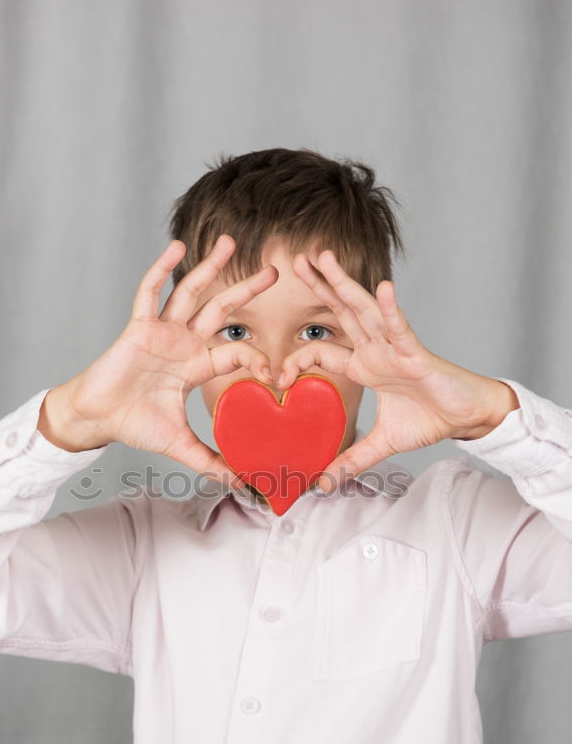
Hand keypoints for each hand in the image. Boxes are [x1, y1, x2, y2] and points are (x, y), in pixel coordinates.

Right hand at [60, 235, 277, 481]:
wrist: (97, 420)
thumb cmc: (134, 425)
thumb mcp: (180, 446)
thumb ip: (212, 462)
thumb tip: (245, 486)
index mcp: (196, 365)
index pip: (236, 349)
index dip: (258, 357)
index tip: (276, 372)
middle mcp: (183, 342)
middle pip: (221, 309)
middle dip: (246, 289)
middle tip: (274, 271)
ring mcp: (160, 331)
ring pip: (190, 293)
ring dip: (209, 267)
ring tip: (229, 243)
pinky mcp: (137, 327)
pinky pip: (149, 293)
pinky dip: (162, 269)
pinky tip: (176, 249)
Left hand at [276, 249, 516, 487]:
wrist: (467, 417)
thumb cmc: (430, 419)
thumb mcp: (382, 443)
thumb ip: (352, 460)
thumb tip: (323, 484)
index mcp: (365, 365)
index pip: (322, 352)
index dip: (297, 361)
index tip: (275, 379)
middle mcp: (376, 350)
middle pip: (341, 312)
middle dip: (319, 286)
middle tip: (296, 261)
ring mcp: (395, 347)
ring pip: (363, 310)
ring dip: (343, 283)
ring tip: (323, 258)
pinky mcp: (417, 353)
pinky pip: (400, 327)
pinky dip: (390, 308)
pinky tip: (382, 287)